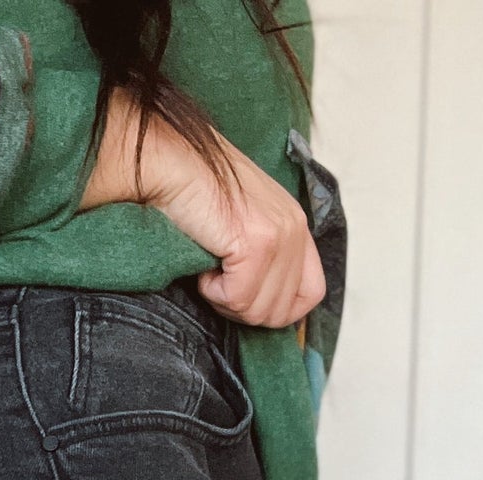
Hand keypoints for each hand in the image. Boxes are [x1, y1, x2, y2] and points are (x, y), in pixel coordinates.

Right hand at [79, 90, 324, 328]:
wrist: (172, 164)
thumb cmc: (196, 194)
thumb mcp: (244, 225)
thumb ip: (265, 257)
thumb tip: (262, 304)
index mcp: (296, 225)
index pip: (310, 294)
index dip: (275, 309)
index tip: (244, 298)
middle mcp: (295, 228)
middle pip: (281, 311)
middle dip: (244, 308)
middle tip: (218, 282)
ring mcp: (279, 235)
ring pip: (258, 310)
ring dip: (226, 299)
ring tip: (210, 269)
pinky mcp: (256, 243)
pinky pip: (237, 298)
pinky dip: (212, 290)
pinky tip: (203, 264)